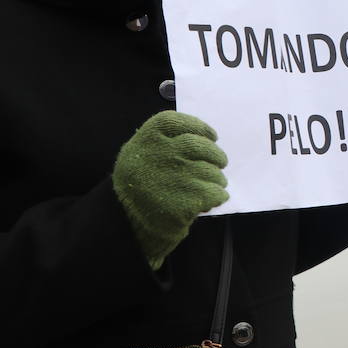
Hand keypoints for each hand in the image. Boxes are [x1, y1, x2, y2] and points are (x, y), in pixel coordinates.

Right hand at [113, 111, 228, 269]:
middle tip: (221, 162)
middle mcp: (161, 154)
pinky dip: (218, 196)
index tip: (212, 136)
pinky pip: (215, 193)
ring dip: (217, 179)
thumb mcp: (139, 156)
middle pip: (201, 146)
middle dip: (216, 154)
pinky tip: (212, 199)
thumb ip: (165, 143)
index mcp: (147, 139)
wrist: (126, 224)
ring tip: (213, 185)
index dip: (200, 128)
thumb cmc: (138, 187)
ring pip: (211, 171)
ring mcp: (175, 177)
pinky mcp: (185, 201)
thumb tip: (204, 139)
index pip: (180, 122)